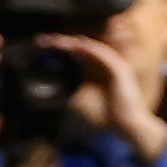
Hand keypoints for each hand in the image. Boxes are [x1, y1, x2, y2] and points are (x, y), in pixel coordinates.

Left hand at [39, 36, 166, 161]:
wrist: (126, 126)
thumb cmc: (105, 117)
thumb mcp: (79, 102)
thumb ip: (68, 91)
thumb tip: (49, 89)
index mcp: (93, 72)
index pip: (74, 55)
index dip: (58, 49)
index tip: (40, 45)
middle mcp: (103, 65)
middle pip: (80, 48)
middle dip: (61, 42)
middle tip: (41, 40)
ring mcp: (113, 66)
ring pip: (91, 48)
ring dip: (73, 43)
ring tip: (56, 41)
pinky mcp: (120, 70)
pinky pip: (103, 56)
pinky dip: (90, 50)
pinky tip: (76, 46)